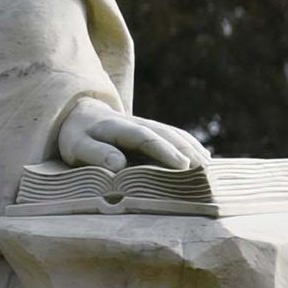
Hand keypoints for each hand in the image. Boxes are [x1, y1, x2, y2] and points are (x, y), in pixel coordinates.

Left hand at [55, 100, 206, 173]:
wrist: (81, 115)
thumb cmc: (77, 137)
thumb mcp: (77, 146)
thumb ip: (96, 153)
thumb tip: (118, 164)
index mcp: (118, 127)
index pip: (146, 138)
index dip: (164, 151)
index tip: (181, 165)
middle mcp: (138, 123)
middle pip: (167, 135)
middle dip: (187, 152)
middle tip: (204, 171)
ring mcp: (148, 125)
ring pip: (176, 135)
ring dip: (194, 150)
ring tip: (209, 169)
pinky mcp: (153, 131)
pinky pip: (177, 137)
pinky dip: (193, 147)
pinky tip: (206, 160)